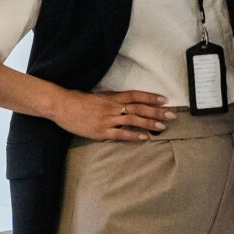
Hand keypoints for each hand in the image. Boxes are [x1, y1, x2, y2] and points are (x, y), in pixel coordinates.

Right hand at [46, 86, 172, 141]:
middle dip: (156, 112)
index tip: (164, 100)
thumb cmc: (79, 101)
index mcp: (112, 97)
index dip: (150, 97)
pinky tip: (145, 137)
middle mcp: (113, 107)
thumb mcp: (99, 97)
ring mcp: (108, 119)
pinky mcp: (102, 131)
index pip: (135, 95)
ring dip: (149, 123)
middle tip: (171, 115)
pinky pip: (121, 134)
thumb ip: (113, 101)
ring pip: (133, 120)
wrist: (63, 106)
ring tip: (162, 127)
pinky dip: (134, 135)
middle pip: (138, 108)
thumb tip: (126, 105)